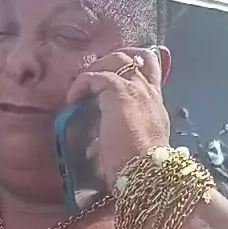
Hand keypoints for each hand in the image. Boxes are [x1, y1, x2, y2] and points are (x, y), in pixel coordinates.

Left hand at [67, 48, 169, 189]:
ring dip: (98, 68)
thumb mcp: (129, 149)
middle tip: (94, 75)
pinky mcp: (119, 92)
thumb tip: (93, 148)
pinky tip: (72, 99)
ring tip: (83, 86)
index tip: (112, 75)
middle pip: (137, 57)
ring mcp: (136, 90)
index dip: (133, 67)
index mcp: (155, 106)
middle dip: (113, 60)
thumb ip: (114, 142)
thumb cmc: (138, 168)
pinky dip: (82, 84)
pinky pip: (96, 77)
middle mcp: (149, 93)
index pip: (151, 72)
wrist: (145, 172)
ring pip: (118, 59)